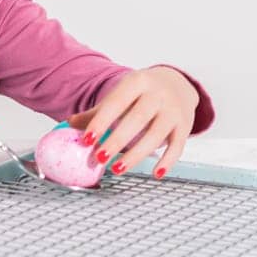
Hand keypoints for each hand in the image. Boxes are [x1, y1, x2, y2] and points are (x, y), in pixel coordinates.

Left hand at [69, 66, 199, 178]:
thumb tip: (70, 123)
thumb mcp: (121, 93)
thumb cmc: (141, 92)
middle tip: (99, 158)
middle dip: (117, 140)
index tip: (86, 140)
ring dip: (137, 154)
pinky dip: (168, 161)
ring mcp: (174, 110)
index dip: (101, 121)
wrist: (176, 83)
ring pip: (156, 135)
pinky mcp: (185, 125)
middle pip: (137, 119)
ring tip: (117, 168)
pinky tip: (156, 173)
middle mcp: (158, 94)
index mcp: (137, 82)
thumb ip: (98, 111)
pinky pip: (178, 146)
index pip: (117, 102)